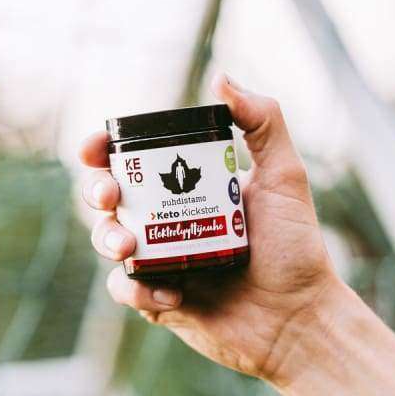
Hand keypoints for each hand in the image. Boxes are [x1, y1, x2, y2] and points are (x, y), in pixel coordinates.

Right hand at [79, 74, 340, 382]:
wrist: (300, 317)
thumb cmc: (295, 248)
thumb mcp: (285, 176)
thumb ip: (263, 122)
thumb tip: (220, 77)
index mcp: (188, 187)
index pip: (134, 160)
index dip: (103, 150)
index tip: (94, 147)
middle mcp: (169, 221)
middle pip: (110, 198)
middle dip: (96, 192)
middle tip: (110, 197)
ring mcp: (161, 261)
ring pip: (108, 242)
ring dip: (107, 238)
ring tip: (129, 246)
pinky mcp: (159, 302)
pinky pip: (126, 292)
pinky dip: (137, 291)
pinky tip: (171, 295)